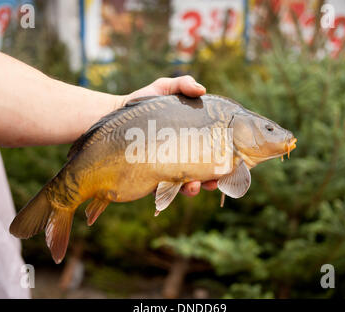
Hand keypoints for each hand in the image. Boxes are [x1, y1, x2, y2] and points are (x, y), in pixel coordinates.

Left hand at [123, 76, 217, 196]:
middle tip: (213, 180)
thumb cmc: (143, 102)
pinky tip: (172, 187)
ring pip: (186, 186)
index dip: (224, 159)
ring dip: (193, 188)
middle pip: (205, 173)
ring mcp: (167, 169)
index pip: (214, 152)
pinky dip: (170, 193)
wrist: (113, 115)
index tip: (230, 162)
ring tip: (193, 186)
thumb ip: (183, 85)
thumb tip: (202, 90)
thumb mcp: (164, 88)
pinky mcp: (150, 179)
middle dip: (212, 180)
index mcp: (192, 139)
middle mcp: (183, 157)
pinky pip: (163, 191)